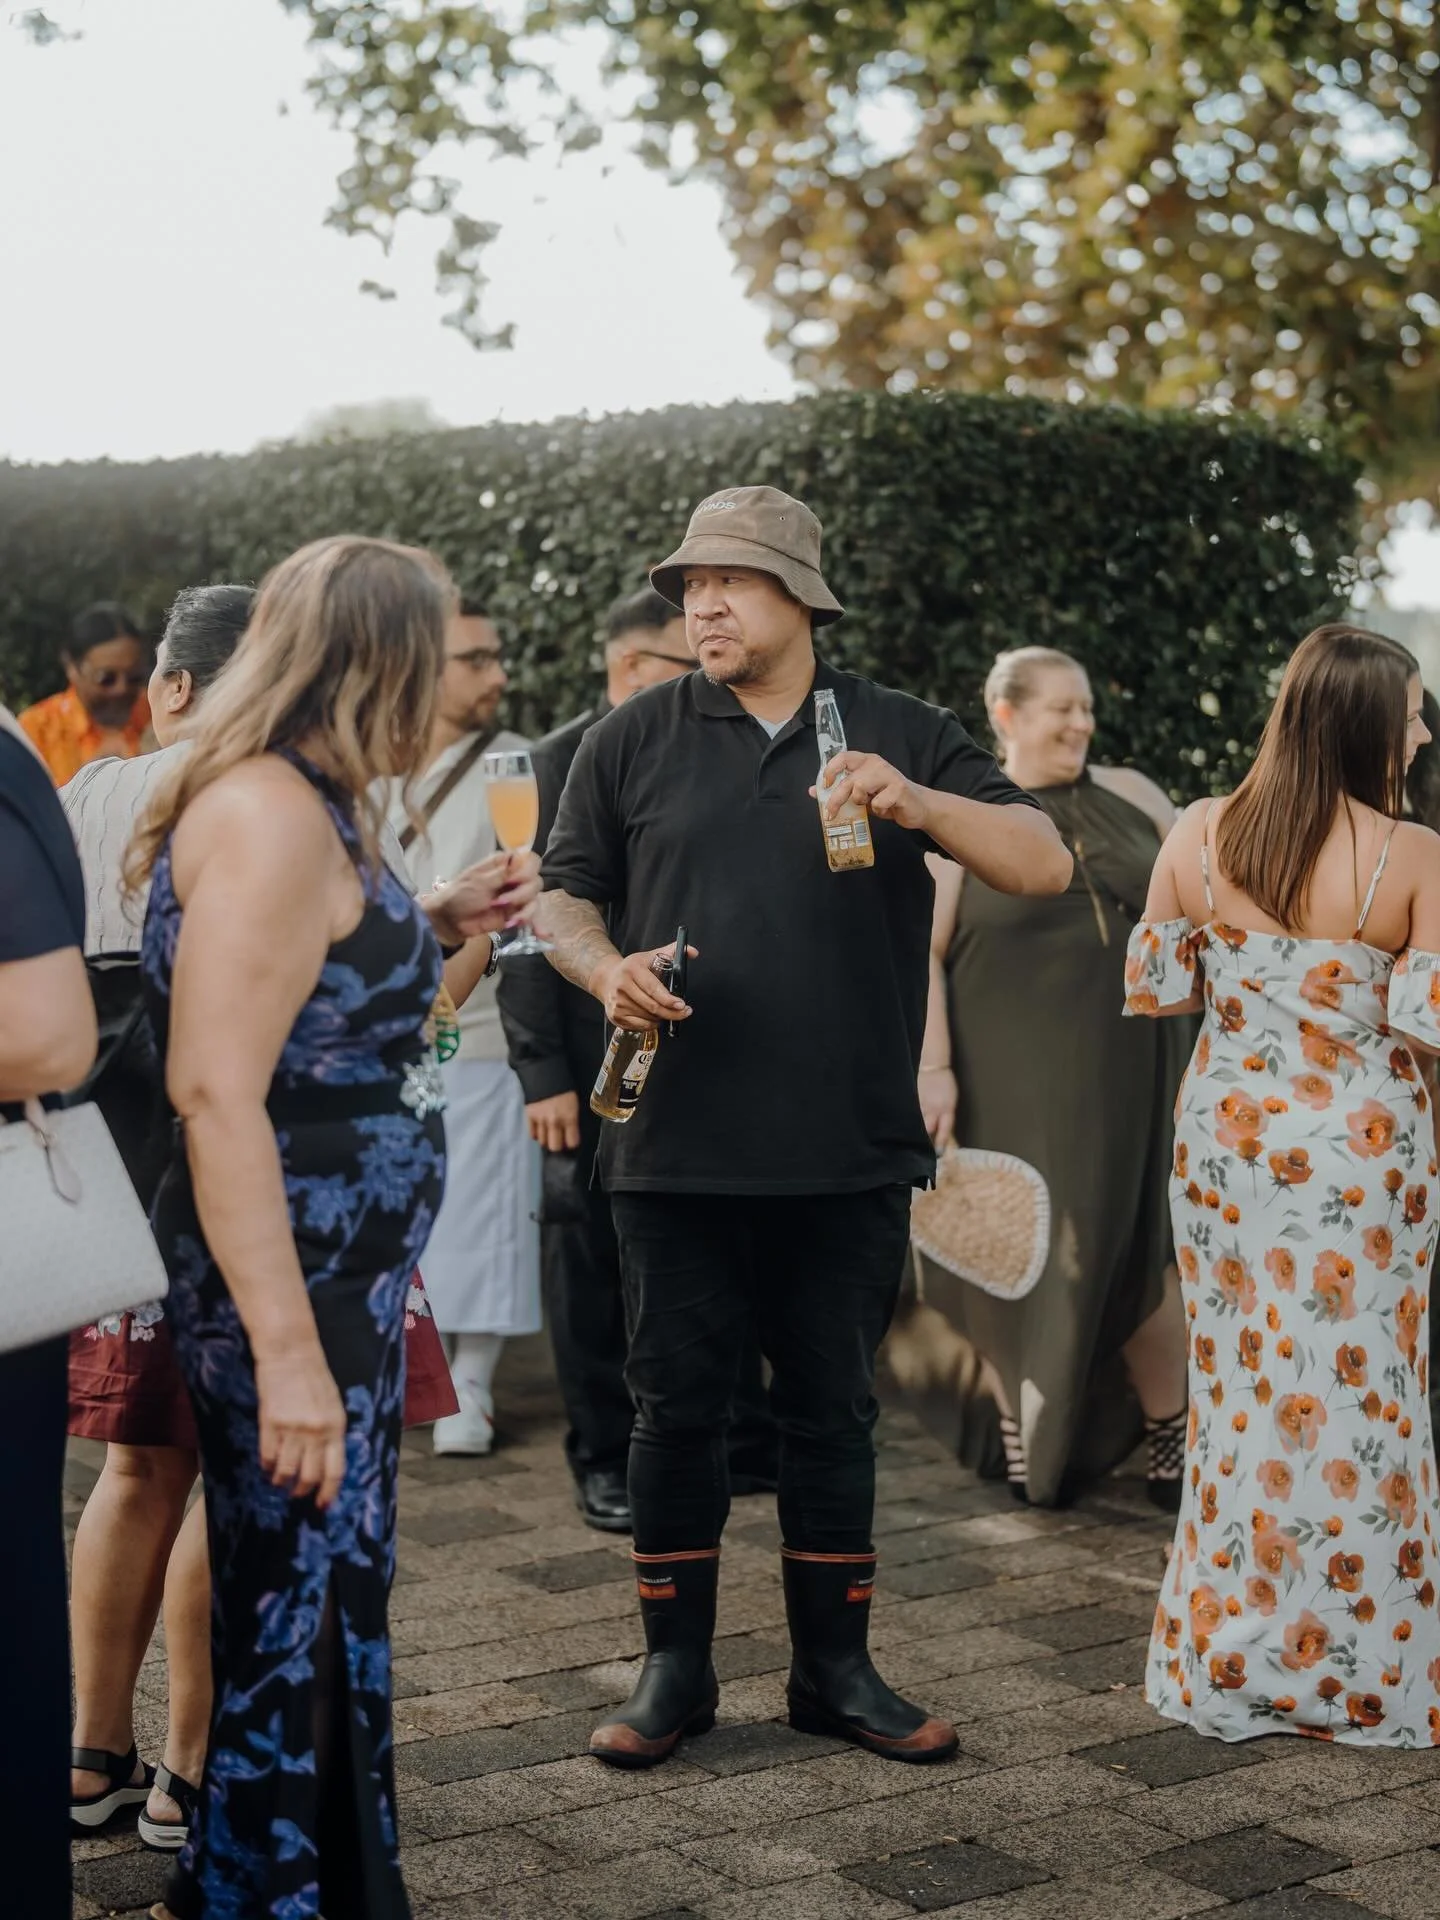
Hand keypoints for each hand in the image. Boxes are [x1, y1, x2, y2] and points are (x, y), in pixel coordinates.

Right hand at [254, 1347, 347, 1508]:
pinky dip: (266, 1466)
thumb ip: (330, 1431)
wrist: (290, 1352)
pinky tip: (266, 1466)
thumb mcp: (332, 1403)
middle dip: (302, 1491)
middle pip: (310, 1476)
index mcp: (336, 1426)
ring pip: (286, 1470)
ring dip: (281, 1481)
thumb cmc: (314, 1376)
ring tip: (279, 1481)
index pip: (335, 1470)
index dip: (328, 1492)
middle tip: (296, 1494)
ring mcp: (292, 1428)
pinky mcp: (270, 1423)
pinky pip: (267, 1455)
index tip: (322, 1504)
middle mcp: (316, 1431)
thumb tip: (325, 1459)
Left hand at [424, 851, 541, 943]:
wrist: (449, 922)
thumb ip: (501, 873)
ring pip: (535, 900)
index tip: (513, 880)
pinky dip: (536, 924)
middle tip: (501, 902)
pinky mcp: (515, 915)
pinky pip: (531, 917)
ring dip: (524, 910)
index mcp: (503, 865)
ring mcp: (515, 898)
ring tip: (508, 919)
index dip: (527, 870)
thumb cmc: (459, 896)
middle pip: (535, 880)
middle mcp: (513, 879)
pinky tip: (541, 933)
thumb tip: (520, 857)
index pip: (529, 859)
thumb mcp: (477, 882)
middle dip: (522, 893)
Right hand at [527, 1089, 581, 1151]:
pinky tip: (540, 1129)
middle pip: (555, 1147)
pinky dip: (536, 1134)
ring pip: (543, 1142)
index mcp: (569, 1117)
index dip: (572, 1142)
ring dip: (547, 1139)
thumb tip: (571, 1132)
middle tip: (560, 1139)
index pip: (572, 1142)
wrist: (545, 1072)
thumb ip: (573, 1119)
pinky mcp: (529, 1116)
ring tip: (550, 1133)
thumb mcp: (574, 1103)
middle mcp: (554, 1121)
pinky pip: (532, 1134)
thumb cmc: (564, 1086)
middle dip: (558, 1145)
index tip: (571, 1140)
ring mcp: (540, 1120)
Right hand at [596, 941, 698, 1031]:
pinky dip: (651, 1024)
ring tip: (668, 1012)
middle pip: (652, 1006)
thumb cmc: (633, 968)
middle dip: (672, 1012)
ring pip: (647, 1017)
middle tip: (684, 1013)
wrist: (607, 978)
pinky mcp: (615, 1015)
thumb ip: (672, 952)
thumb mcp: (650, 956)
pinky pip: (640, 1026)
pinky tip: (655, 1018)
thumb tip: (693, 951)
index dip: (669, 999)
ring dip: (662, 1018)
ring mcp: (617, 1002)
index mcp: (632, 969)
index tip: (681, 1004)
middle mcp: (622, 986)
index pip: (653, 988)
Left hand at [812, 751, 931, 831]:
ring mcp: (889, 775)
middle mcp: (876, 764)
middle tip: (830, 814)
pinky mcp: (900, 789)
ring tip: (866, 805)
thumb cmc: (887, 799)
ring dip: (859, 801)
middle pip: (848, 779)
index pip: (843, 757)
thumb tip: (813, 791)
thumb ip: (840, 791)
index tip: (824, 785)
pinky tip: (885, 809)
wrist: (917, 807)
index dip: (830, 770)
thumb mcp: (861, 795)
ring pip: (860, 786)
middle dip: (836, 798)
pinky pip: (878, 802)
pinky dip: (878, 810)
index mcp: (865, 761)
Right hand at [918, 1065, 956, 1150]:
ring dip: (916, 1132)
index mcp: (947, 1109)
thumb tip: (944, 1132)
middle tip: (923, 1150)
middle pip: (928, 1129)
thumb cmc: (946, 1084)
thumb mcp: (951, 1102)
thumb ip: (947, 1116)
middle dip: (926, 1140)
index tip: (939, 1152)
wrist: (934, 1067)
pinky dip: (910, 1121)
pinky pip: (911, 1114)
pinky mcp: (913, 1100)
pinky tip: (905, 1127)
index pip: (944, 1130)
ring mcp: (922, 1104)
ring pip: (918, 1123)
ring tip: (912, 1141)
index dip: (941, 1142)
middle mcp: (934, 1108)